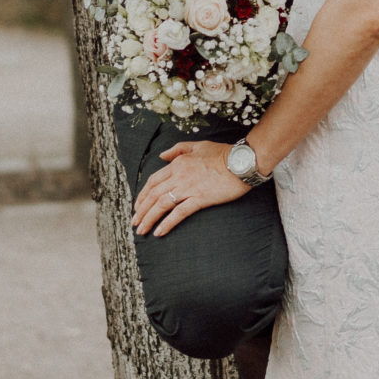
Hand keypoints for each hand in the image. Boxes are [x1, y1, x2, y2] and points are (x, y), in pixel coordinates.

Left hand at [132, 140, 249, 236]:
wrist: (242, 161)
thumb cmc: (223, 153)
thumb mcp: (197, 145)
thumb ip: (177, 149)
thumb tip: (161, 156)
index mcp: (177, 164)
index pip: (153, 181)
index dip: (142, 196)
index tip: (137, 207)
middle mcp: (179, 176)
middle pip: (153, 195)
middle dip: (141, 211)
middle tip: (135, 223)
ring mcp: (189, 188)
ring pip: (162, 205)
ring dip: (149, 219)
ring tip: (142, 230)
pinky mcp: (200, 199)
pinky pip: (179, 213)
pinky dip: (167, 223)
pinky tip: (159, 232)